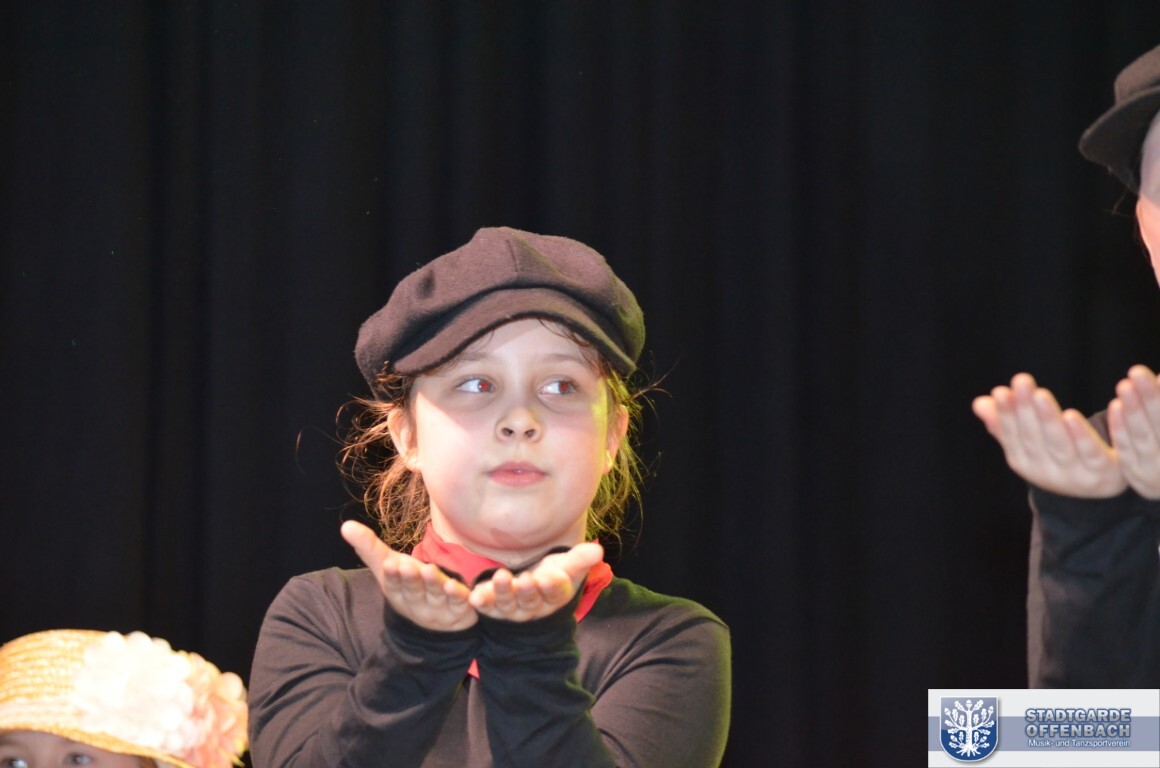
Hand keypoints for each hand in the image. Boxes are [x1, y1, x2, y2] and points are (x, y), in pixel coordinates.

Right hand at [341, 520, 476, 630]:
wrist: (437, 619)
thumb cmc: (409, 584)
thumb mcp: (389, 567)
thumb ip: (369, 547)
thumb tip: (345, 526)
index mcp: (397, 593)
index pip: (393, 584)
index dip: (392, 575)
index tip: (391, 564)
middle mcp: (416, 604)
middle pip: (413, 591)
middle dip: (410, 580)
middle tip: (407, 567)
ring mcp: (438, 609)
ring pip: (436, 596)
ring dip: (434, 584)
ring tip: (430, 571)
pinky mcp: (460, 611)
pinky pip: (461, 604)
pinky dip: (459, 597)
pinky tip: (458, 587)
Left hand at [468, 542, 602, 622]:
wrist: (532, 588)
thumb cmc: (553, 574)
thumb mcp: (568, 567)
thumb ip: (580, 559)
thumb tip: (598, 550)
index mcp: (554, 595)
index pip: (555, 592)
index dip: (552, 586)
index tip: (549, 578)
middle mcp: (533, 606)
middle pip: (530, 600)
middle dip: (527, 591)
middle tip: (525, 579)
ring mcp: (512, 609)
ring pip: (508, 604)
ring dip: (503, 593)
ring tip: (500, 577)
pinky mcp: (493, 606)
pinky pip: (487, 606)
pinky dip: (481, 602)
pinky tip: (474, 597)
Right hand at [972, 372, 1125, 497]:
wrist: (1102, 485)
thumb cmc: (1059, 456)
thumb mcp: (1031, 442)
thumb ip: (1005, 423)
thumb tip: (979, 403)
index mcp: (1024, 464)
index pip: (1013, 437)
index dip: (1006, 415)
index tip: (1001, 392)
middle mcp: (1046, 473)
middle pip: (1034, 439)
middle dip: (1025, 409)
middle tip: (1021, 381)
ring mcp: (1075, 475)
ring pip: (1059, 445)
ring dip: (1049, 419)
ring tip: (1040, 394)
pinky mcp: (1103, 472)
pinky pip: (1091, 453)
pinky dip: (1082, 434)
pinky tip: (1072, 415)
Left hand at [1108, 364, 1159, 498]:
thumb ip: (1159, 400)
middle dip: (1150, 398)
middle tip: (1137, 371)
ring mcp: (1155, 469)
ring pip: (1143, 437)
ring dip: (1133, 411)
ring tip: (1124, 385)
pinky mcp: (1134, 473)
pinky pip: (1126, 449)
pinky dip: (1120, 428)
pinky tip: (1115, 406)